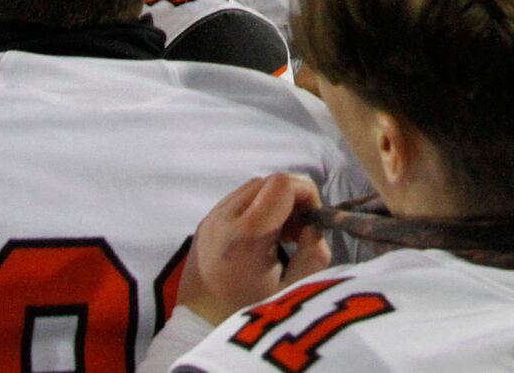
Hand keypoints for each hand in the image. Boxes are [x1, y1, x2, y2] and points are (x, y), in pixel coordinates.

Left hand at [176, 174, 332, 326]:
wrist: (199, 329)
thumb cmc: (248, 315)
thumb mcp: (293, 291)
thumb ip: (314, 254)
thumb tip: (314, 229)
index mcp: (247, 233)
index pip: (282, 184)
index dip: (307, 194)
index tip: (314, 223)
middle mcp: (223, 217)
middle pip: (268, 183)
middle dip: (292, 199)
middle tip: (299, 234)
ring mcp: (210, 218)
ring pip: (252, 188)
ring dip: (274, 203)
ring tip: (282, 238)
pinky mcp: (203, 224)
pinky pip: (236, 201)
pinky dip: (256, 209)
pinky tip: (261, 240)